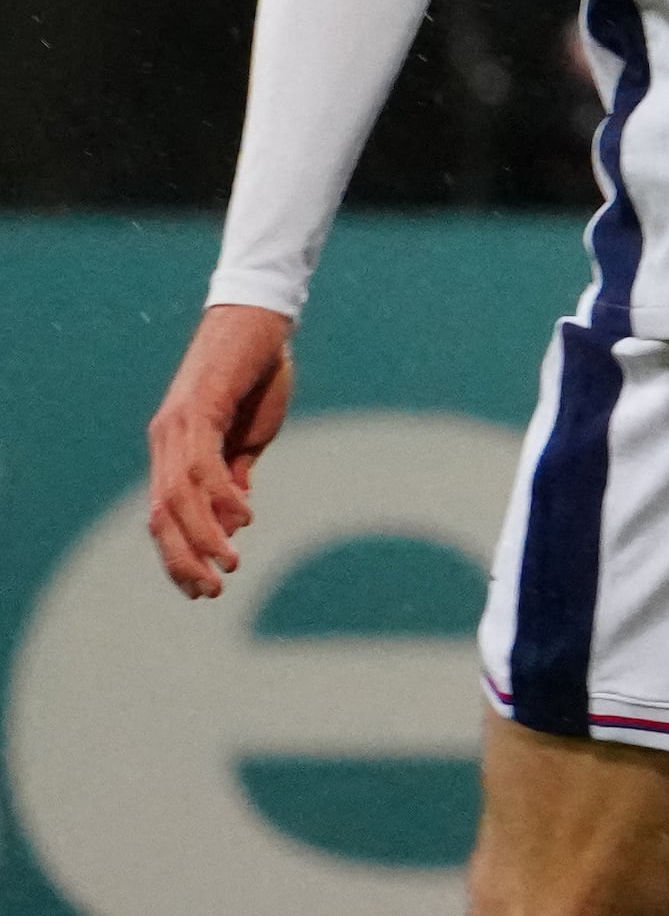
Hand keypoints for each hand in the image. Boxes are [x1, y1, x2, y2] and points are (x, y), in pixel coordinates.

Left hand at [146, 305, 298, 598]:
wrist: (259, 324)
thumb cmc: (256, 377)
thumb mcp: (250, 438)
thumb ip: (236, 475)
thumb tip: (231, 521)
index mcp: (175, 452)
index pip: (166, 516)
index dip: (179, 556)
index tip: (202, 590)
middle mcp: (166, 442)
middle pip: (162, 515)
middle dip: (183, 559)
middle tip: (211, 591)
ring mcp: (177, 426)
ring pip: (178, 497)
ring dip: (203, 536)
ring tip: (232, 563)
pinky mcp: (198, 409)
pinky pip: (202, 464)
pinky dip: (221, 495)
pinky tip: (245, 515)